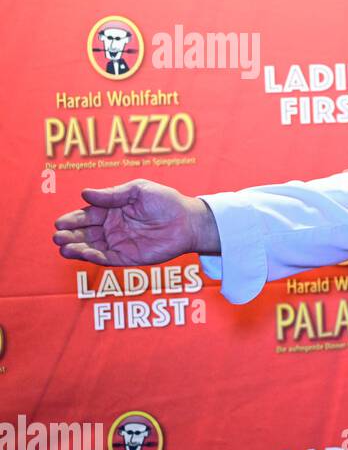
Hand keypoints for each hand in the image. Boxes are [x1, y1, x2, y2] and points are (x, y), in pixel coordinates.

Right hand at [52, 179, 217, 265]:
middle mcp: (111, 228)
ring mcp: (119, 243)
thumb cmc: (165, 201)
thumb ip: (113, 195)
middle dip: (69, 235)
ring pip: (92, 247)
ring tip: (63, 248)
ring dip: (77, 248)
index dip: (72, 220)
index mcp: (111, 210)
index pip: (86, 215)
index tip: (59, 223)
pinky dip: (95, 257)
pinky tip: (85, 254)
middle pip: (84, 233)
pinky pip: (108, 259)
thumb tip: (85, 193)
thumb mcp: (138, 191)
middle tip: (57, 237)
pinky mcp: (128, 257)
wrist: (188, 221)